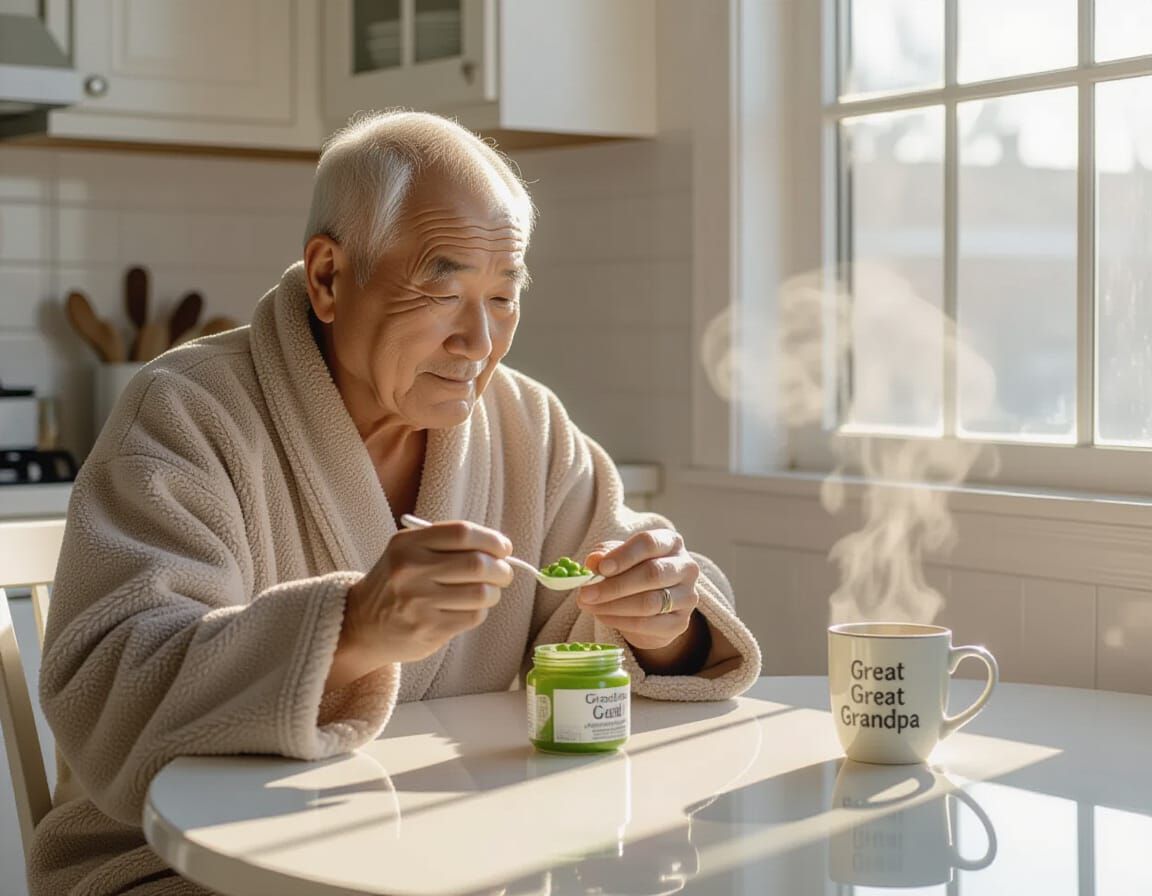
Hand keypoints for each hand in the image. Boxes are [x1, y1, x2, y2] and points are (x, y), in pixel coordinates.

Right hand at [327, 521, 513, 686]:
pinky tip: (467, 609)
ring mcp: (419, 603)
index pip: (462, 533)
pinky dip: (479, 612)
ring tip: (485, 592)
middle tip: (503, 573)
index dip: (491, 539)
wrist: (361, 624)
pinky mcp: (428, 630)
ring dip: (493, 593)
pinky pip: (473, 617)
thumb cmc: (396, 582)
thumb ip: (447, 544)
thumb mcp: (408, 551)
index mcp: (407, 544)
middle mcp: (411, 571)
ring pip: (481, 593)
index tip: (503, 548)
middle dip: (501, 569)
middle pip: (478, 564)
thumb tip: (500, 549)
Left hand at [577, 529, 699, 650]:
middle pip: (652, 574)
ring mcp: (687, 596)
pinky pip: (648, 624)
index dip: (624, 555)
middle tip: (585, 593)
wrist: (652, 608)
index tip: (600, 568)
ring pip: (650, 602)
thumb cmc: (633, 572)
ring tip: (589, 605)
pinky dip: (620, 621)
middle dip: (614, 585)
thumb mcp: (617, 558)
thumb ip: (605, 557)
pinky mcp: (680, 623)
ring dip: (613, 606)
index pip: (649, 543)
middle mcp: (686, 567)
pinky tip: (602, 616)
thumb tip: (593, 562)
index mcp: (671, 543)